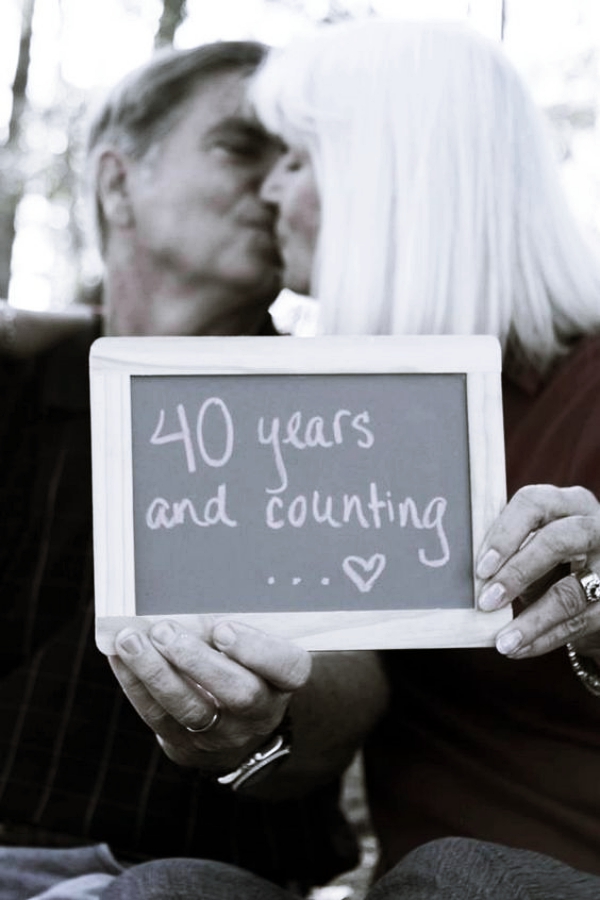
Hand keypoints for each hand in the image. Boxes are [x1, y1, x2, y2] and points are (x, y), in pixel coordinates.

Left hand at [109, 619, 310, 770]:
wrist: (233, 721)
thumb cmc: (241, 662)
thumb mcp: (251, 642)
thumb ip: (233, 624)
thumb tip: (190, 591)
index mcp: (283, 680)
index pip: (287, 668)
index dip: (257, 650)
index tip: (223, 629)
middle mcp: (259, 712)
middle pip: (237, 693)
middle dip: (197, 660)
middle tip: (164, 631)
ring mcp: (222, 734)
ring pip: (190, 708)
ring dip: (155, 671)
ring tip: (131, 639)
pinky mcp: (186, 744)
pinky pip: (158, 716)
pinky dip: (135, 683)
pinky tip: (120, 655)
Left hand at [475, 484, 599, 657]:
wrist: (599, 598)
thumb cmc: (556, 565)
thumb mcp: (534, 550)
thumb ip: (509, 552)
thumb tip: (469, 577)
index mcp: (568, 504)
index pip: (535, 503)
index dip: (505, 534)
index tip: (481, 568)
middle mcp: (596, 527)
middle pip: (559, 540)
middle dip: (518, 572)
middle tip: (486, 601)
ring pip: (571, 592)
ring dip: (532, 620)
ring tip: (503, 641)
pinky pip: (578, 622)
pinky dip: (544, 639)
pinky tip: (519, 648)